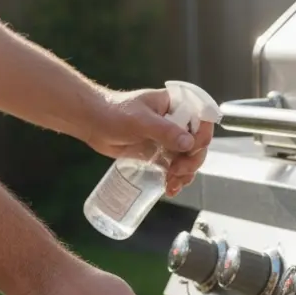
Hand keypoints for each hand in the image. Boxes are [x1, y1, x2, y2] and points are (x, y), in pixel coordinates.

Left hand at [84, 88, 213, 197]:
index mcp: (177, 106)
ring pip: (189, 159)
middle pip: (198, 144)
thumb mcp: (140, 120)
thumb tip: (190, 144)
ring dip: (186, 174)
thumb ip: (166, 131)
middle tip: (177, 172)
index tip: (190, 150)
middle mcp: (177, 122)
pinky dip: (176, 179)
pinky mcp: (160, 153)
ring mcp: (169, 139)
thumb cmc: (114, 113)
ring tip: (172, 185)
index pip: (202, 119)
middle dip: (192, 161)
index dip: (202, 136)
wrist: (92, 123)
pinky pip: (176, 168)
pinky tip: (170, 189)